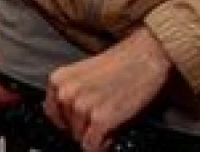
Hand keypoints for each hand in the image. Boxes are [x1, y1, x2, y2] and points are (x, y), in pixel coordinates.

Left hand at [45, 27, 172, 151]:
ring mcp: (82, 106)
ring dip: (96, 134)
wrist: (146, 56)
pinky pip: (93, 147)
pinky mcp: (100, 119)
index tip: (82, 122)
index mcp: (59, 80)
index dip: (70, 121)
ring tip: (111, 118)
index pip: (53, 115)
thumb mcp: (85, 75)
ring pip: (81, 139)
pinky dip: (104, 144)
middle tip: (102, 116)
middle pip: (68, 129)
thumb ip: (73, 94)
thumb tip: (70, 119)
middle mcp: (66, 93)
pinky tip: (113, 130)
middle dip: (85, 128)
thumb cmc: (123, 63)